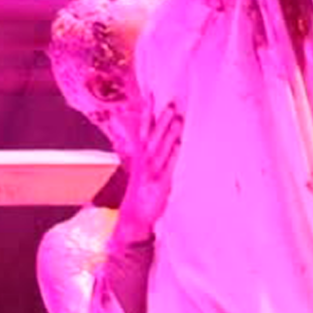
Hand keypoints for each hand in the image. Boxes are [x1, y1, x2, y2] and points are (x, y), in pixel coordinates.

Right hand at [118, 104, 182, 234]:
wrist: (133, 217)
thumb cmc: (142, 189)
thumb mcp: (143, 167)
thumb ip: (148, 149)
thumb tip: (152, 134)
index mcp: (141, 155)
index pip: (143, 129)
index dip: (146, 112)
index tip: (150, 94)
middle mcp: (145, 161)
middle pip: (152, 136)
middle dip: (161, 120)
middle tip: (171, 103)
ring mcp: (151, 172)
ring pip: (159, 149)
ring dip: (168, 134)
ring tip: (177, 119)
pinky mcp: (158, 184)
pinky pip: (166, 167)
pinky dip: (172, 155)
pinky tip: (179, 145)